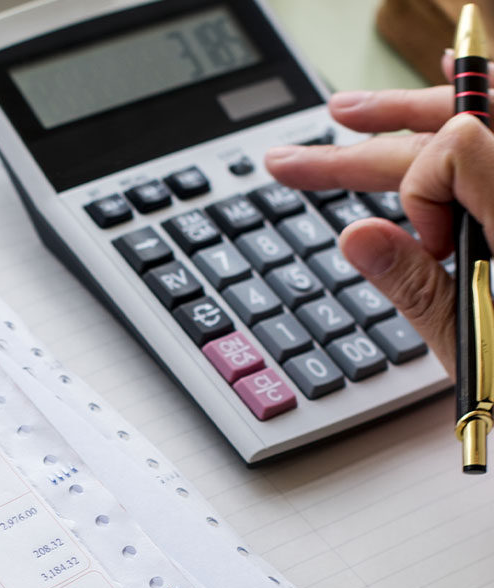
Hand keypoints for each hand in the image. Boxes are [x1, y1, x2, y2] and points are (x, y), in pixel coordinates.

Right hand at [264, 56, 493, 374]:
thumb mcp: (474, 340)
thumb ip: (418, 285)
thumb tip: (357, 236)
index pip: (456, 150)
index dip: (421, 196)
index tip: (430, 248)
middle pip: (452, 130)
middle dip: (366, 152)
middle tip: (293, 163)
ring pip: (476, 123)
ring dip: (406, 117)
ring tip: (347, 114)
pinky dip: (474, 101)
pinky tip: (450, 66)